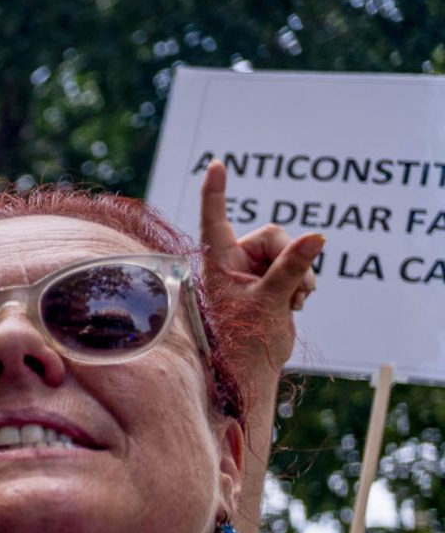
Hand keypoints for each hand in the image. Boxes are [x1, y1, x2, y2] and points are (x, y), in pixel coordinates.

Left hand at [200, 158, 323, 382]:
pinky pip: (297, 265)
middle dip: (289, 259)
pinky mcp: (270, 279)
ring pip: (290, 250)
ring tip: (291, 303)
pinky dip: (302, 284)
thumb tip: (316, 237)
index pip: (216, 219)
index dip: (216, 191)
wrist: (253, 369)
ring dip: (300, 276)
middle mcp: (233, 261)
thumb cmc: (245, 340)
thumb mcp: (269, 301)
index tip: (216, 163)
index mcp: (218, 263)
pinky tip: (294, 304)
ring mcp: (252, 270)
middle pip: (273, 234)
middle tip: (292, 292)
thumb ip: (291, 269)